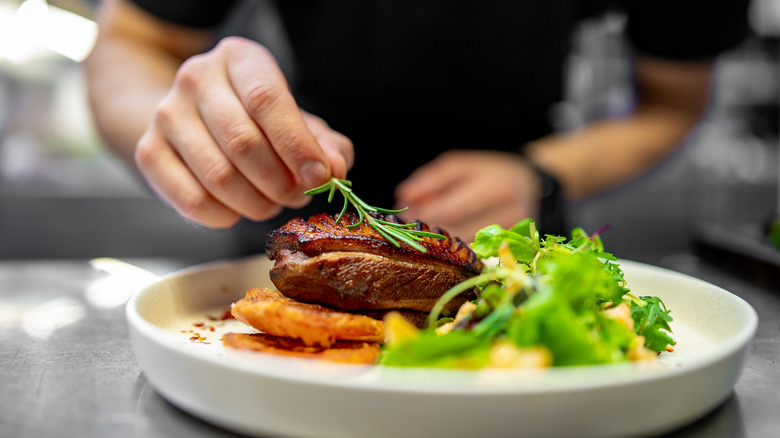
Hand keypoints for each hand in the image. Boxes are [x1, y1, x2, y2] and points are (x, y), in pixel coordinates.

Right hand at [134, 37, 352, 227]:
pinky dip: (225, 216)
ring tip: (269, 202)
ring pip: (219, 176)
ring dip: (256, 203)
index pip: (266, 100)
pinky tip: (237, 209)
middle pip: (242, 142)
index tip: (319, 176)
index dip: (296, 145)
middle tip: (295, 196)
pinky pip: (192, 200)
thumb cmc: (258, 121)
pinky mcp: (149, 151)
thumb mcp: (298, 123)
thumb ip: (325, 146)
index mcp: (239, 59)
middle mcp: (197, 78)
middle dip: (279, 182)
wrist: (197, 119)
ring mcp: (167, 114)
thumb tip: (334, 170)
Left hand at [394, 150, 539, 240]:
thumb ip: (431, 178)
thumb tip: (403, 195)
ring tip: (420, 235)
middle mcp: (511, 213)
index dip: (422, 214)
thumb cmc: (490, 174)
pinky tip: (441, 247)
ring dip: (437, 245)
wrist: (533, 187)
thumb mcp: (462, 166)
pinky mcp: (512, 253)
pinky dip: (454, 253)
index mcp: (497, 186)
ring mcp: (513, 237)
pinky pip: (474, 257)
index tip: (403, 214)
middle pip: (458, 232)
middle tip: (407, 227)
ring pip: (465, 249)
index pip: (451, 209)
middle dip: (427, 231)